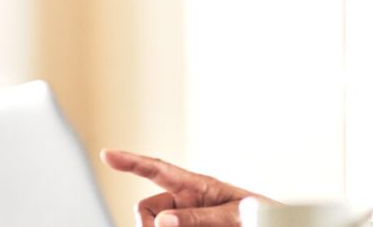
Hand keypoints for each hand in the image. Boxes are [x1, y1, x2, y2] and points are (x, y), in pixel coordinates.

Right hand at [101, 149, 275, 226]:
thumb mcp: (233, 215)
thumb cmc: (256, 215)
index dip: (131, 161)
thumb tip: (162, 221)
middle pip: (145, 208)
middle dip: (148, 224)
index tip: (106, 154)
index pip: (157, 169)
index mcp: (195, 185)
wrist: (266, 223)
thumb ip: (199, 216)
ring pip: (151, 225)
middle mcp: (183, 199)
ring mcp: (180, 217)